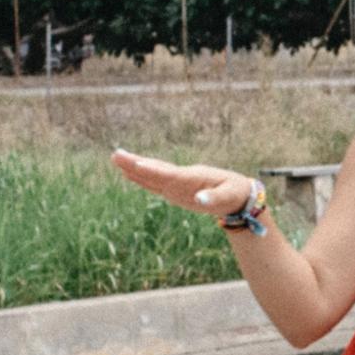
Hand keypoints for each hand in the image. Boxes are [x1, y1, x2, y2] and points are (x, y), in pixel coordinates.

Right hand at [110, 148, 257, 225]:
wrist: (238, 193)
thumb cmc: (235, 194)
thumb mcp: (229, 197)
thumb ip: (214, 199)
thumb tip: (200, 200)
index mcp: (193, 178)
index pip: (169, 174)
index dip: (153, 171)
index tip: (136, 164)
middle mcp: (182, 177)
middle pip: (155, 170)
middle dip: (135, 164)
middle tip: (115, 155)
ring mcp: (178, 183)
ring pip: (153, 174)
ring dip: (135, 168)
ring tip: (116, 159)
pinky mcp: (176, 189)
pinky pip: (156, 183)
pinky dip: (143, 178)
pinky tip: (130, 174)